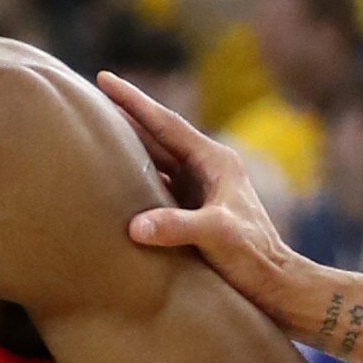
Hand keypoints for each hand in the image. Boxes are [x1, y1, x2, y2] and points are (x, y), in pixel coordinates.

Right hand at [95, 71, 311, 338]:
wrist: (275, 285)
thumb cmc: (254, 258)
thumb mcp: (217, 237)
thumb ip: (177, 227)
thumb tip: (135, 226)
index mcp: (214, 161)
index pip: (165, 124)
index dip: (132, 101)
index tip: (103, 78)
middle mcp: (206, 169)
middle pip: (156, 136)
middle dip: (123, 117)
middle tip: (87, 97)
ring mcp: (199, 191)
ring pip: (155, 161)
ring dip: (126, 147)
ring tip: (92, 133)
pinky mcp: (193, 212)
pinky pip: (155, 187)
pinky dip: (132, 180)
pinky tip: (111, 182)